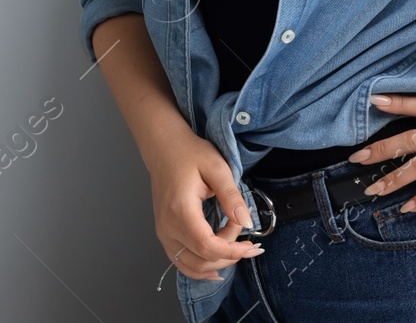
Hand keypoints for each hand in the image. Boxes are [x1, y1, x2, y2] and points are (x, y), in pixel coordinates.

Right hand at [146, 130, 263, 281]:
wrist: (164, 149)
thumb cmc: (190, 154)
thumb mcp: (217, 168)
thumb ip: (232, 196)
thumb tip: (246, 221)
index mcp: (180, 211)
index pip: (207, 246)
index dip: (232, 251)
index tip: (251, 245)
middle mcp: (168, 228)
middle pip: (202, 260)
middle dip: (229, 254)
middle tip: (244, 233)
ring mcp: (164, 233)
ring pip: (191, 266)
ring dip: (217, 263)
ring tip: (235, 247)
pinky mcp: (165, 234)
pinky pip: (182, 261)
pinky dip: (201, 267)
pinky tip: (218, 263)